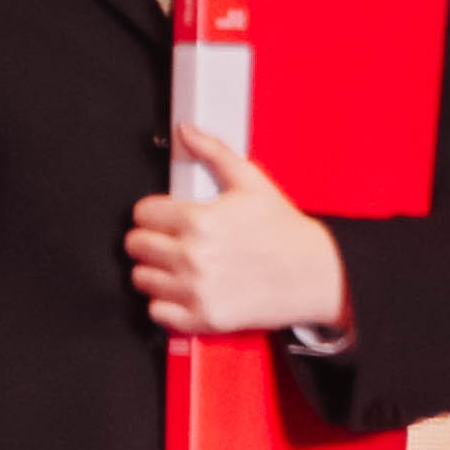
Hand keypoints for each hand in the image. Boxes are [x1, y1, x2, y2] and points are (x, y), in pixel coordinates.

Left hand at [129, 126, 352, 336]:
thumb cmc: (283, 230)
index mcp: (200, 221)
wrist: (314, 274)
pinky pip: (156, 311)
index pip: (142, 214)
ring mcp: (195, 291)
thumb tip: (187, 131)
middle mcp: (192, 257)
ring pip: (141, 278)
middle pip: (135, 245)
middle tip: (174, 239)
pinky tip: (187, 289)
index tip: (167, 216)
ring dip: (157, 270)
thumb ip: (213, 152)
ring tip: (182, 264)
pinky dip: (167, 302)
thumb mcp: (252, 182)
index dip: (155, 211)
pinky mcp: (201, 318)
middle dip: (151, 238)